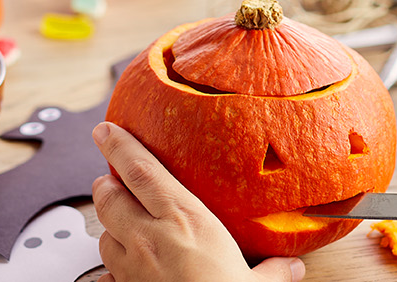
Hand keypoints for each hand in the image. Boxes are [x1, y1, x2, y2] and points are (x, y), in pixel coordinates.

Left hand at [90, 122, 305, 281]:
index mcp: (185, 220)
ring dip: (108, 226)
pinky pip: (107, 274)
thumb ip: (273, 271)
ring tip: (119, 224)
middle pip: (110, 197)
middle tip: (109, 178)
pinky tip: (121, 272)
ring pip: (104, 235)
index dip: (119, 145)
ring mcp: (133, 268)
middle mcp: (151, 238)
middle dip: (106, 184)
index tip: (105, 130)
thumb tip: (292, 268)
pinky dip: (110, 269)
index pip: (141, 170)